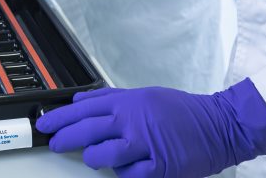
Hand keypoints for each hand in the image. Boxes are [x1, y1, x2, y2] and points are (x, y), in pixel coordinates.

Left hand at [36, 80, 265, 177]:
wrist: (219, 125)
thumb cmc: (181, 111)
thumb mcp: (145, 95)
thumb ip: (112, 99)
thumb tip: (81, 100)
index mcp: (129, 102)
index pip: (85, 108)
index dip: (61, 117)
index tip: (45, 124)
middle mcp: (132, 121)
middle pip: (87, 131)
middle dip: (65, 138)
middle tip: (53, 144)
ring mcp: (144, 145)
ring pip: (102, 155)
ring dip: (93, 158)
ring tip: (93, 157)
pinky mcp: (157, 168)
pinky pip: (128, 176)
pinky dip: (124, 175)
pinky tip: (126, 170)